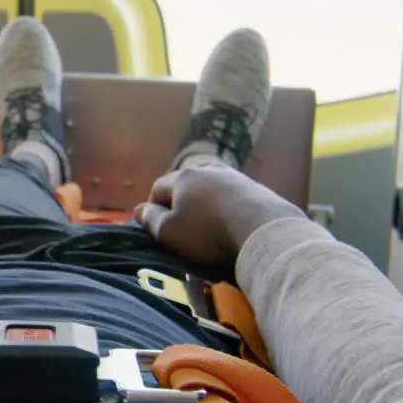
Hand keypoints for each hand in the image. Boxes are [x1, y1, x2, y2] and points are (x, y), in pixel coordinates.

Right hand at [133, 164, 307, 268]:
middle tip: (181, 225)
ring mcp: (234, 176)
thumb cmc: (209, 233)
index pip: (158, 188)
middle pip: (186, 184)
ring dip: (205, 203)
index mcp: (183, 177)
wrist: (263, 231)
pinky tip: (232, 223)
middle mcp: (208, 169)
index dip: (152, 206)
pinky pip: (232, 195)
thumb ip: (151, 220)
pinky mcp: (256, 188)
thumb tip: (139, 210)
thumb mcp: (170, 232)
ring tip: (208, 225)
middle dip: (180, 202)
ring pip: (210, 188)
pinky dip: (227, 207)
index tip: (155, 225)